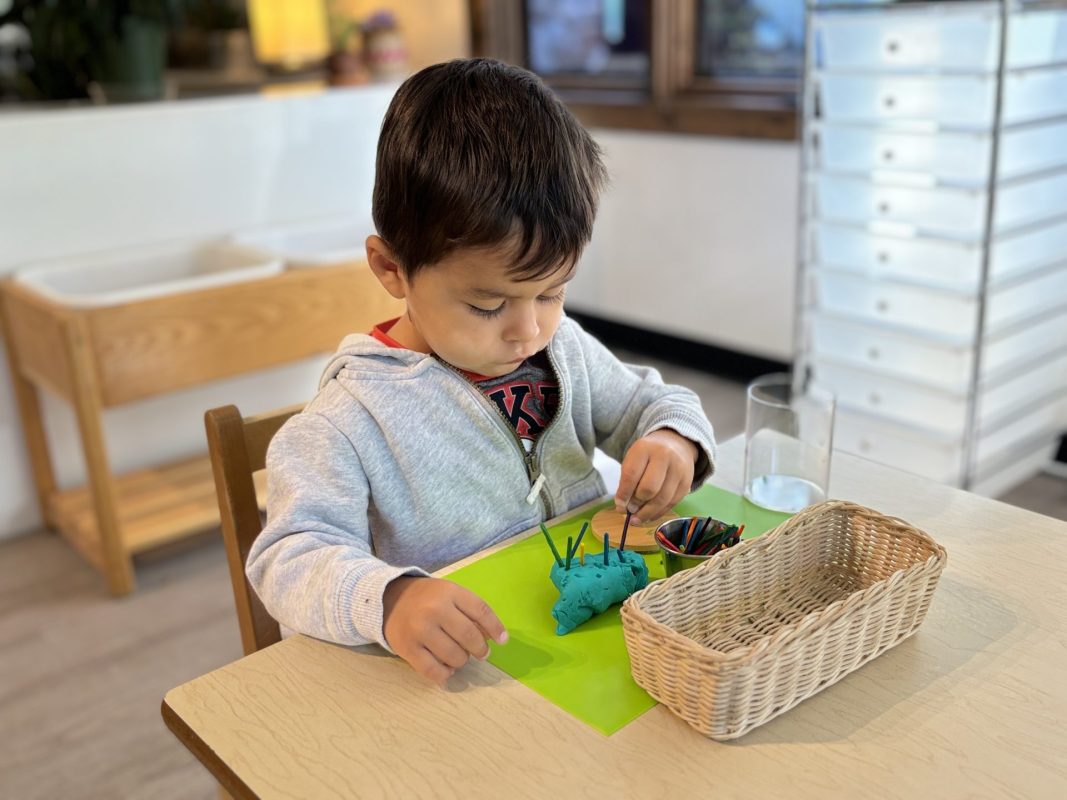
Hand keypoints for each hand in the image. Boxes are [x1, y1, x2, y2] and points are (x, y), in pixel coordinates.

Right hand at [382, 576, 507, 684]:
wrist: (388, 599)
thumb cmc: (427, 598)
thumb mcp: (450, 594)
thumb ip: (471, 611)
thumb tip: (494, 637)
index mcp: (449, 592)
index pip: (481, 610)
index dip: (496, 628)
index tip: (502, 640)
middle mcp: (435, 609)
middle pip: (469, 636)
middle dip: (480, 649)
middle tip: (481, 653)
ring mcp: (420, 630)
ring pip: (455, 656)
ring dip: (462, 661)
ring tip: (458, 656)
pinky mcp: (407, 649)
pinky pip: (434, 671)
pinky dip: (445, 674)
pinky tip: (447, 669)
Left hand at [615, 429, 697, 524]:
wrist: (675, 444)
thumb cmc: (648, 455)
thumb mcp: (634, 459)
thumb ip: (627, 481)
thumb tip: (623, 507)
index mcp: (645, 448)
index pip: (632, 475)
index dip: (624, 494)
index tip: (619, 505)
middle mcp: (664, 456)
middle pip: (649, 488)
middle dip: (637, 503)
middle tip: (630, 511)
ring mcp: (678, 469)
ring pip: (662, 499)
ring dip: (647, 513)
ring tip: (637, 519)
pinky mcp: (687, 482)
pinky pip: (672, 503)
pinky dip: (659, 513)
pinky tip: (649, 516)